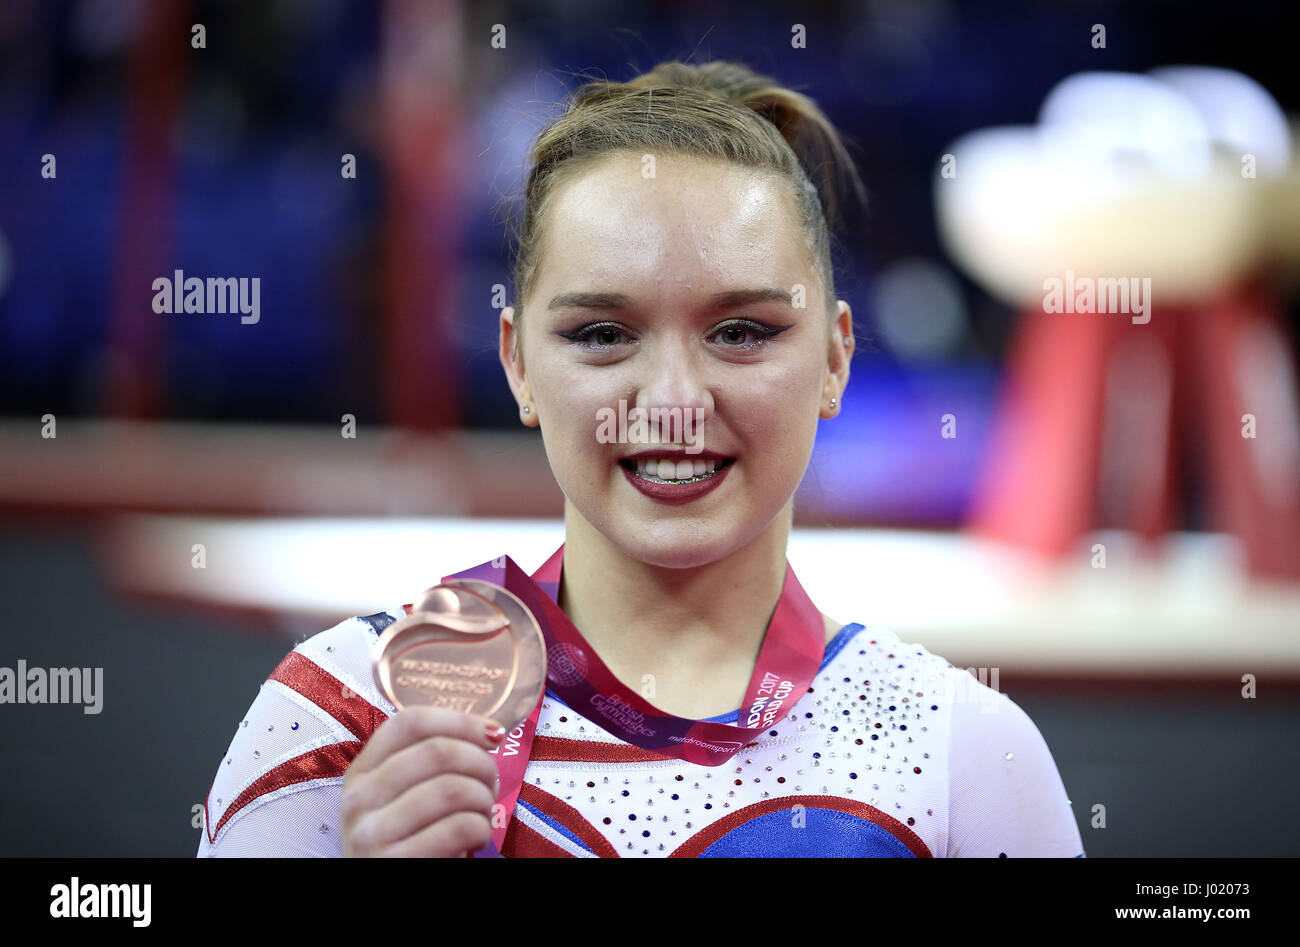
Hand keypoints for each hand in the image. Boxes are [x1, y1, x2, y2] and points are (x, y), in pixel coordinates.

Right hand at [341, 707, 503, 856]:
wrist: (386, 889)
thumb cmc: (408, 840)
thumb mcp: (402, 798)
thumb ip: (429, 764)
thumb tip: (488, 732)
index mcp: (363, 772)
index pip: (410, 722)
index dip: (461, 721)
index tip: (492, 734)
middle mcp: (359, 798)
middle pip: (437, 751)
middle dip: (481, 764)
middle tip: (491, 784)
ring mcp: (371, 833)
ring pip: (452, 788)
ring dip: (483, 800)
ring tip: (482, 815)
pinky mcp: (393, 863)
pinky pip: (458, 828)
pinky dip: (480, 830)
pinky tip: (474, 840)